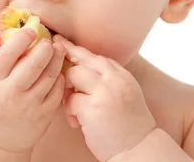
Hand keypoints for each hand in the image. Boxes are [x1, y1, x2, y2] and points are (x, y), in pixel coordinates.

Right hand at [0, 29, 66, 152]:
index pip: (6, 56)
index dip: (21, 39)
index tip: (29, 31)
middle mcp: (10, 95)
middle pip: (33, 64)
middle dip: (44, 47)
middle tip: (47, 40)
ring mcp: (29, 106)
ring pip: (49, 76)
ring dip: (56, 58)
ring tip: (57, 49)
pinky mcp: (43, 115)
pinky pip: (57, 91)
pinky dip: (60, 77)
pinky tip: (57, 69)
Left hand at [55, 35, 155, 161]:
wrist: (138, 149)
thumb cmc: (128, 127)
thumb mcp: (125, 95)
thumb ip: (109, 81)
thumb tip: (82, 69)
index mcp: (123, 76)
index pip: (97, 57)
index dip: (79, 51)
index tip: (64, 44)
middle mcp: (115, 80)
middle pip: (84, 59)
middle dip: (66, 54)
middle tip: (55, 49)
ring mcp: (104, 92)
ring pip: (73, 75)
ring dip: (67, 90)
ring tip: (72, 108)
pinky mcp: (93, 108)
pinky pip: (70, 100)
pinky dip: (69, 112)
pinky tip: (76, 123)